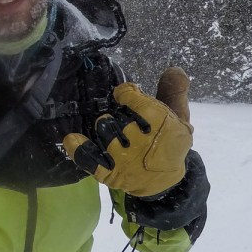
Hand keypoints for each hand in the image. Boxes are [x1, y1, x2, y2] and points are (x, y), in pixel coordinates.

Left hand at [62, 67, 192, 197]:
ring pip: (103, 129)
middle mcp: (140, 140)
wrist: (168, 182)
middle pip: (117, 113)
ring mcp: (123, 158)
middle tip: (127, 121)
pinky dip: (78, 148)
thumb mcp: (180, 116)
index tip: (126, 94)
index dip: (126, 93)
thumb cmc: (170, 143)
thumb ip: (174, 91)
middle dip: (120, 115)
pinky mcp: (110, 173)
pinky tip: (72, 138)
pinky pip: (88, 158)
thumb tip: (174, 69)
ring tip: (113, 130)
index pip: (131, 97)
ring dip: (105, 127)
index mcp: (159, 123)